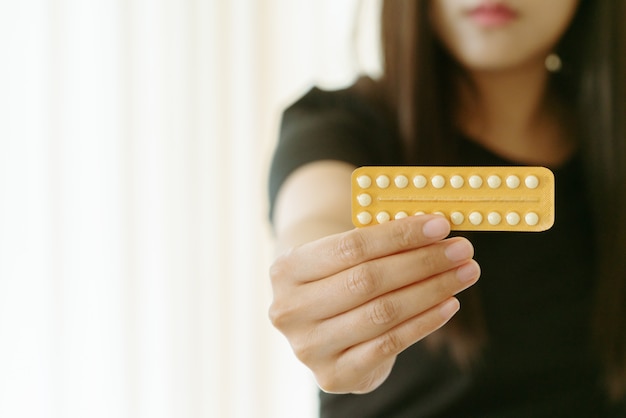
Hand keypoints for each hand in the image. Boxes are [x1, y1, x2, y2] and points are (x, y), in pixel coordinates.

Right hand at [268, 215, 479, 393]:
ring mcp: (309, 347)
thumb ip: (378, 243)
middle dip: (422, 262)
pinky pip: (390, 344)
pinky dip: (425, 322)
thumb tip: (434, 228)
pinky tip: (449, 304)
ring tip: (463, 274)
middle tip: (462, 250)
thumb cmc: (337, 279)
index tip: (440, 225)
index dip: (399, 235)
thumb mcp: (342, 257)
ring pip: (383, 313)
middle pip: (368, 280)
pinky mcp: (335, 375)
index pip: (351, 247)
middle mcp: (290, 310)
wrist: (319, 327)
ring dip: (431, 290)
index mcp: (287, 270)